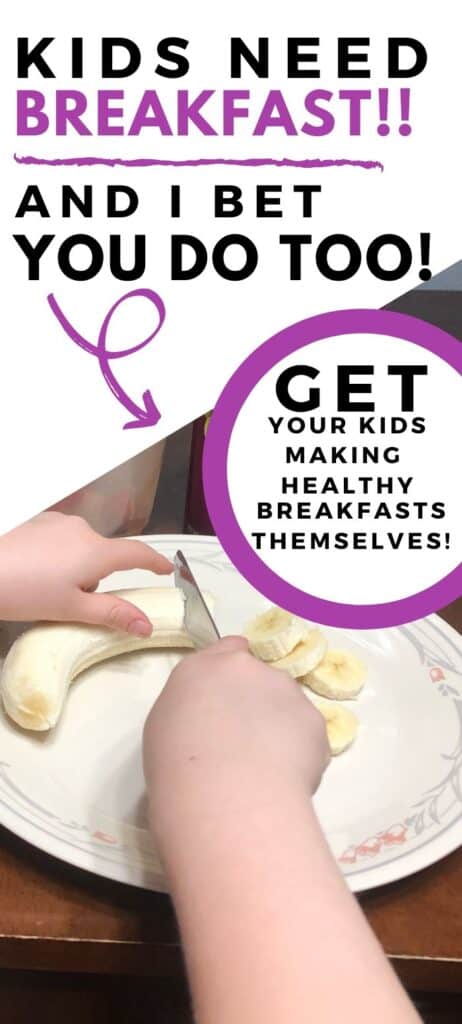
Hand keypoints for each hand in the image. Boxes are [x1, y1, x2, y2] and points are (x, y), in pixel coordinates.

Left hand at [0, 511, 171, 633]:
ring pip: (80, 547)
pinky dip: (55, 556)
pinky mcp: (37, 521)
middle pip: (104, 555)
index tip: (166, 568)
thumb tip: (146, 625)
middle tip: (72, 602)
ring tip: (44, 589)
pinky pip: (59, 539)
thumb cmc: (23, 590)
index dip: (155, 561)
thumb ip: (112, 614)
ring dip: (74, 567)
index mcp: (96, 551)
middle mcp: (82, 529)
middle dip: (96, 578)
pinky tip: (32, 572)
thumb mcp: (71, 609)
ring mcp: (57, 522)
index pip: (138, 552)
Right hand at [143, 635, 328, 851]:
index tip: (232, 696)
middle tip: (245, 743)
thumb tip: (210, 719)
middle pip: (259, 678)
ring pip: (286, 704)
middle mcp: (246, 668)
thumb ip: (194, 708)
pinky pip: (307, 733)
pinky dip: (300, 752)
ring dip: (279, 726)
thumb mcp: (166, 728)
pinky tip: (283, 777)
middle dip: (257, 702)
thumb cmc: (178, 769)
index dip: (234, 671)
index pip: (229, 649)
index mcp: (202, 668)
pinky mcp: (314, 718)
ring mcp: (284, 689)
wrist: (227, 797)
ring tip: (264, 767)